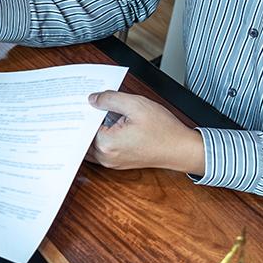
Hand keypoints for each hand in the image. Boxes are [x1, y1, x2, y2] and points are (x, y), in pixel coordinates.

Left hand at [85, 91, 204, 174]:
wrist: (180, 149)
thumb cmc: (163, 130)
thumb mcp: (136, 105)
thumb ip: (110, 99)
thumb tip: (93, 99)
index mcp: (106, 144)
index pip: (83, 125)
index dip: (82, 110)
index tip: (81, 100)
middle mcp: (105, 157)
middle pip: (83, 137)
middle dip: (84, 120)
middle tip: (85, 103)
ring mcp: (111, 162)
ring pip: (90, 144)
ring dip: (91, 130)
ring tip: (96, 112)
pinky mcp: (117, 163)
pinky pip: (100, 149)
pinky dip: (99, 137)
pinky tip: (106, 123)